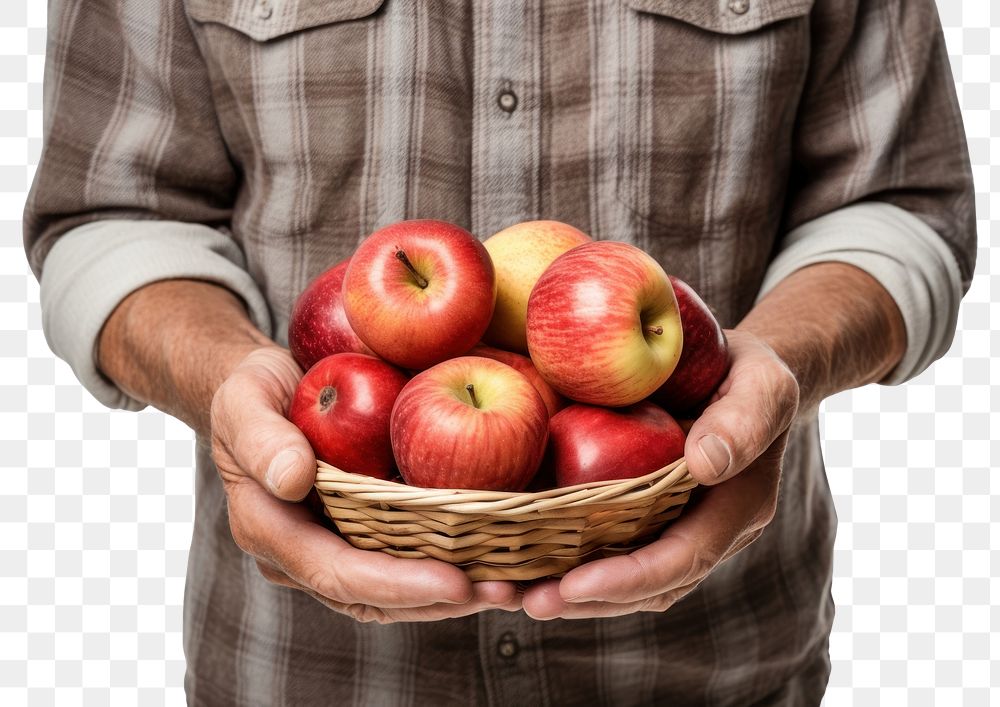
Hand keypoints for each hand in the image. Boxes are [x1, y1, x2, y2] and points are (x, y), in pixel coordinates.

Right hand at [210, 346, 520, 621]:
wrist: (263, 390)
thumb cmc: (251, 390)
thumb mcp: (244, 399)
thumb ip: (262, 438)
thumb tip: (293, 479)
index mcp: (270, 529)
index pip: (337, 573)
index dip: (398, 584)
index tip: (457, 582)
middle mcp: (301, 553)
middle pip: (373, 598)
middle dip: (438, 601)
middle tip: (503, 591)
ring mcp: (331, 545)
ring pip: (393, 591)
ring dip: (451, 594)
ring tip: (509, 585)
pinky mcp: (357, 531)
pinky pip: (402, 559)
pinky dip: (445, 562)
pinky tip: (491, 554)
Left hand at [522, 330, 798, 618]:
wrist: (738, 368)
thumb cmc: (751, 371)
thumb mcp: (762, 382)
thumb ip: (744, 420)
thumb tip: (707, 464)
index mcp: (736, 508)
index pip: (683, 558)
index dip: (629, 579)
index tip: (573, 585)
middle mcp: (703, 529)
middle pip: (647, 585)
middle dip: (588, 600)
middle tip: (529, 601)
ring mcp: (672, 524)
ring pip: (623, 576)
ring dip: (569, 591)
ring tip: (509, 592)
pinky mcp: (643, 510)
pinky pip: (606, 542)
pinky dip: (564, 554)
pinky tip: (520, 552)